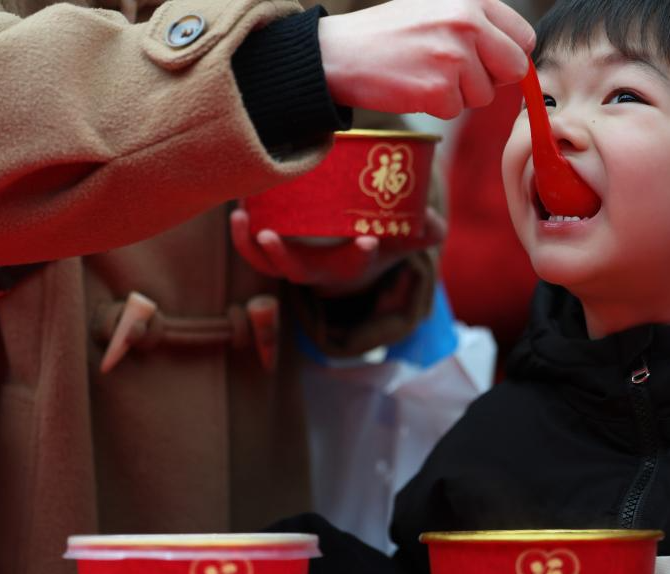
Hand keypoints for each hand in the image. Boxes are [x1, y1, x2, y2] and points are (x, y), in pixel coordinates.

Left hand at [230, 204, 445, 296]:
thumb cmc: (379, 240)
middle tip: (270, 236)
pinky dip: (242, 234)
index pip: (352, 267)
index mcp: (348, 268)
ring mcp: (291, 261)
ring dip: (248, 245)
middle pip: (296, 270)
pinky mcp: (273, 248)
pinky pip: (251, 248)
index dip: (357, 257)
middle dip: (282, 256)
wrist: (352, 253)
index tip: (367, 242)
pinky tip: (236, 207)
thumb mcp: (404, 238)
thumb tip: (434, 223)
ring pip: (265, 263)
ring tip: (239, 218)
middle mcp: (316, 270)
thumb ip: (423, 231)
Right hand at [318, 0, 534, 118]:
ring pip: (483, 95)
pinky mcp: (438, 88)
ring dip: (458, 94)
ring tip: (424, 73)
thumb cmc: (389, 34)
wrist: (340, 52)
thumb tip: (517, 58)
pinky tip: (414, 86)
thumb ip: (478, 26)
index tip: (487, 62)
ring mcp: (453, 56)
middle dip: (490, 79)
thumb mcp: (437, 8)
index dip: (506, 56)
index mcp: (471, 0)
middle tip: (455, 73)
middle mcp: (467, 23)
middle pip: (513, 69)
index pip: (522, 38)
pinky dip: (436, 106)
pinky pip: (456, 110)